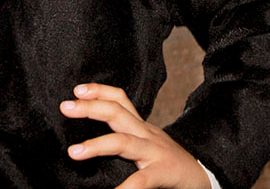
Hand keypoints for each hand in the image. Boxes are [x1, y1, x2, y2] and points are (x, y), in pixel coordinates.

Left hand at [60, 83, 209, 188]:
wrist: (204, 178)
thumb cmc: (169, 164)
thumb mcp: (147, 145)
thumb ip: (125, 140)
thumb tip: (87, 143)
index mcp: (141, 127)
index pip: (121, 100)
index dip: (99, 91)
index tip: (77, 90)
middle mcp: (147, 134)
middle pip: (117, 112)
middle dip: (90, 108)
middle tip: (65, 107)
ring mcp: (155, 152)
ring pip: (123, 141)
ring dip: (97, 145)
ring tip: (74, 152)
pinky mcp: (163, 172)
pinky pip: (141, 179)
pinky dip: (125, 187)